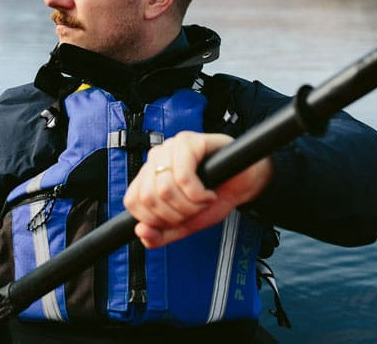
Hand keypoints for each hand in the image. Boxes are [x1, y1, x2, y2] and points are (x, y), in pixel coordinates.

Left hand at [123, 131, 272, 248]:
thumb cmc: (215, 196)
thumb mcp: (184, 224)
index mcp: (148, 175)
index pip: (133, 202)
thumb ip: (161, 234)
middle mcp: (155, 159)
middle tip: (195, 209)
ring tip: (204, 200)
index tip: (179, 219)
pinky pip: (183, 176)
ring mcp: (170, 147)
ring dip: (190, 205)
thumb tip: (141, 231)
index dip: (157, 219)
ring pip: (164, 189)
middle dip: (177, 214)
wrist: (244, 183)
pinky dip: (199, 194)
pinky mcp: (188, 141)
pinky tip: (209, 193)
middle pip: (149, 198)